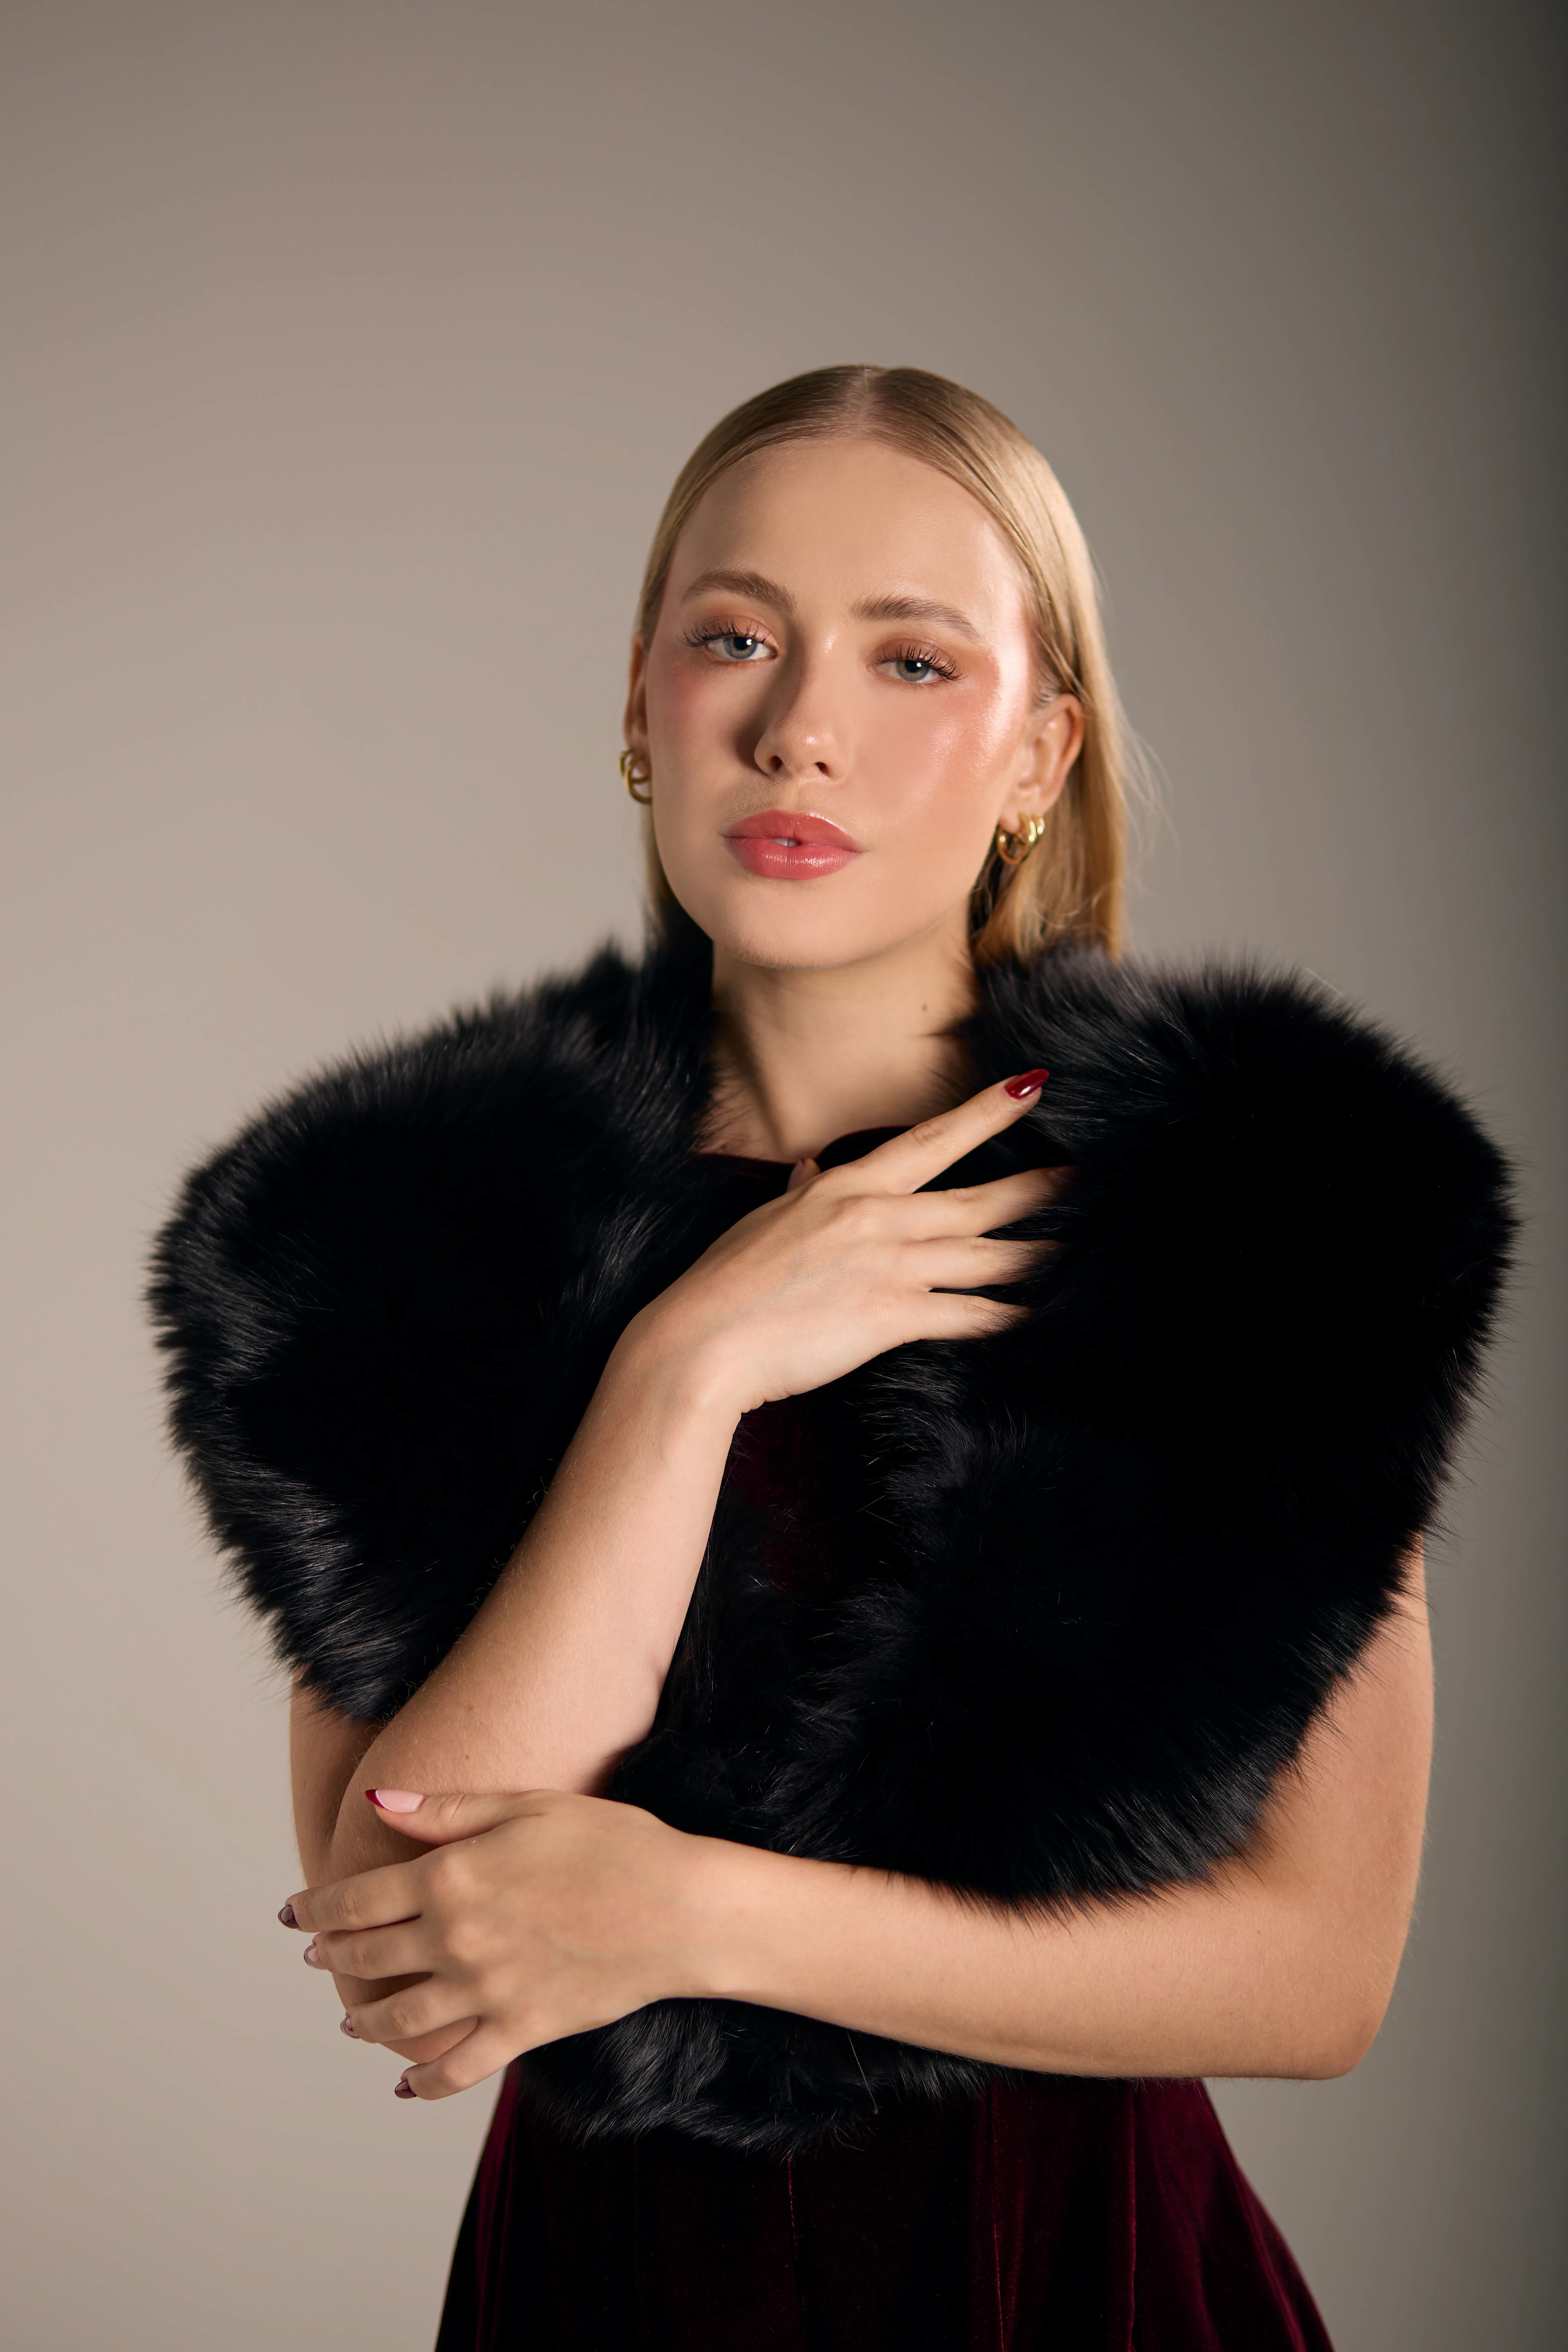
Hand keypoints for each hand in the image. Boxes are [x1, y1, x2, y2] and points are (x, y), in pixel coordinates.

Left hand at [281, 1787, 713, 2100]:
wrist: (679, 1910)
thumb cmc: (613, 1843)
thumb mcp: (527, 1807)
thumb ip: (447, 1812)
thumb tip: (376, 1802)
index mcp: (451, 1879)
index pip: (358, 1899)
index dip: (318, 1907)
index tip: (296, 1913)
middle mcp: (456, 1940)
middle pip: (368, 1957)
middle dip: (333, 1955)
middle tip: (317, 1954)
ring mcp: (486, 1992)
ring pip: (398, 2018)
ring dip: (363, 2021)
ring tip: (349, 2021)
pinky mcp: (520, 2030)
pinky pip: (455, 2070)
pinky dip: (421, 2083)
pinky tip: (403, 2084)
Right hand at [622, 1072, 1063, 1415]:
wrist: (701, 1343)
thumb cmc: (724, 1285)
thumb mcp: (763, 1222)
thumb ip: (799, 1192)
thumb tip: (810, 1166)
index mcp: (846, 1188)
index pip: (930, 1139)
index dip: (986, 1113)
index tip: (1031, 1088)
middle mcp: (876, 1217)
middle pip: (976, 1199)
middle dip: (1035, 1187)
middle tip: (1082, 1175)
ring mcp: (887, 1265)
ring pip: (984, 1254)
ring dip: (1036, 1253)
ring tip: (1079, 1248)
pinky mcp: (890, 1316)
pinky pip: (967, 1313)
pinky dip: (1006, 1315)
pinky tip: (1037, 1315)